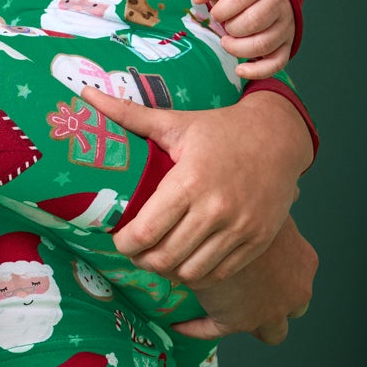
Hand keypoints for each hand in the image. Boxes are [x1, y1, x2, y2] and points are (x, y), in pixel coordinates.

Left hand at [79, 86, 310, 281]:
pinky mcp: (258, 240)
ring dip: (168, 271)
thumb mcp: (176, 122)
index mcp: (189, 181)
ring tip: (159, 257)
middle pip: (164, 259)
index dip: (124, 244)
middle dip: (141, 260)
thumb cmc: (221, 130)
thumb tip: (85, 93)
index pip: (145, 232)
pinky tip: (187, 260)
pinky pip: (219, 273)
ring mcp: (241, 227)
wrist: (281, 137)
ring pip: (190, 272)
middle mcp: (216, 208)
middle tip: (136, 250)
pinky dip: (197, 274)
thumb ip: (129, 116)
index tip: (120, 238)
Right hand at [173, 216, 315, 342]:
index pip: (299, 277)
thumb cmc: (256, 205)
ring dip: (248, 320)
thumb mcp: (273, 204)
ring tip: (217, 307)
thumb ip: (282, 204)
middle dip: (275, 304)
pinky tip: (178, 321)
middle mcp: (295, 292)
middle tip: (248, 292)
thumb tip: (292, 191)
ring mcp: (268, 312)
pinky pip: (212, 330)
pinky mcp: (235, 320)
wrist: (226, 224)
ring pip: (270, 330)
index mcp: (304, 263)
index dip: (283, 276)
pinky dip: (196, 327)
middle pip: (294, 309)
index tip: (260, 269)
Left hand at [194, 0, 294, 76]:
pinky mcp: (286, 44)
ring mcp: (285, 26)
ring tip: (228, 42)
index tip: (217, 14)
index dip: (221, 11)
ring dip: (238, 49)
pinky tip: (240, 70)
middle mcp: (277, 4)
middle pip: (253, 22)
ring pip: (263, 44)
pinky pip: (277, 63)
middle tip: (224, 28)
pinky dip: (257, 71)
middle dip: (230, 30)